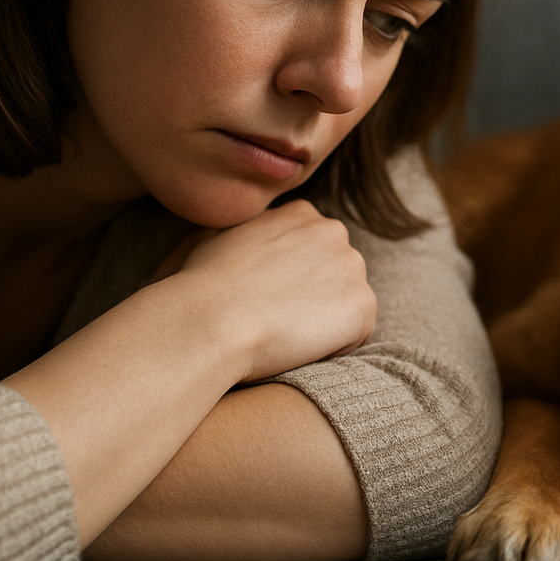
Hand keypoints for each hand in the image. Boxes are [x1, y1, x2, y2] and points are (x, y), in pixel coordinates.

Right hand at [153, 200, 375, 382]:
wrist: (210, 320)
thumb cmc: (196, 286)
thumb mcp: (211, 237)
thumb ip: (241, 232)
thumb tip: (234, 241)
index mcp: (300, 213)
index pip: (312, 251)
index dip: (290, 281)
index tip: (265, 298)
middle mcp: (333, 231)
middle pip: (335, 274)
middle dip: (313, 298)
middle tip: (275, 319)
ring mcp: (352, 268)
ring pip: (348, 303)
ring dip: (324, 322)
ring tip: (284, 333)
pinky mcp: (362, 306)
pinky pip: (357, 334)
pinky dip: (334, 347)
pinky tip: (298, 346)